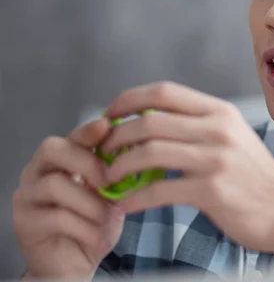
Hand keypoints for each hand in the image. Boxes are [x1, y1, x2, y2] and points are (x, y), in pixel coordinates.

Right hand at [13, 119, 124, 278]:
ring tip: (107, 218)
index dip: (88, 130)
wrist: (76, 264)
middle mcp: (38, 172)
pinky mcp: (23, 222)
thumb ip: (115, 173)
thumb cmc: (94, 224)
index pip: (71, 136)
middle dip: (86, 162)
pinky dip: (84, 227)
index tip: (107, 126)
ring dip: (89, 202)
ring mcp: (27, 196)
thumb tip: (134, 151)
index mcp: (61, 161)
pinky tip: (98, 236)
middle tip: (109, 182)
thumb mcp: (111, 195)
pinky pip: (55, 217)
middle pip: (52, 149)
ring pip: (55, 184)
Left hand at [100, 81, 273, 252]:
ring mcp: (215, 159)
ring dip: (119, 166)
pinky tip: (125, 203)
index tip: (109, 114)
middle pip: (149, 121)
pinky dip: (133, 198)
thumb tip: (152, 120)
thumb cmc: (256, 176)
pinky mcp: (212, 191)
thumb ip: (199, 124)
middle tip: (103, 151)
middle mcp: (218, 129)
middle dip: (115, 137)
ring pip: (149, 152)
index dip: (128, 99)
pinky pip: (159, 191)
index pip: (164, 92)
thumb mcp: (233, 136)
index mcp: (220, 112)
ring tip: (109, 177)